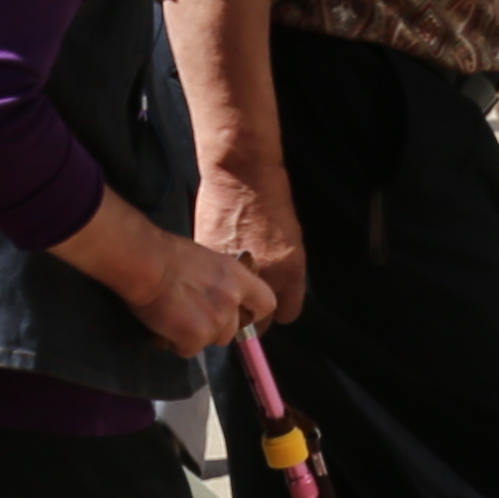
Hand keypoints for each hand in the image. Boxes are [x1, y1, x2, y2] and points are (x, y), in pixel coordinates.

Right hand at [54, 190, 274, 354]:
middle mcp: (232, 301)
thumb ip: (222, 281)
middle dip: (217, 328)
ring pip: (214, 341)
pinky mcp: (196, 337)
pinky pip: (189, 350)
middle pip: (235, 330)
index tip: (241, 314)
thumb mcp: (208, 260)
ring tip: (177, 318)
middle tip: (193, 315)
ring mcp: (216, 321)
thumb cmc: (167, 254)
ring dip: (197, 336)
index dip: (254, 313)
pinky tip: (165, 326)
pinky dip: (177, 343)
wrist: (145, 261)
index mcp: (237, 277)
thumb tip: (219, 293)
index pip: (266, 303)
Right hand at [193, 155, 305, 324]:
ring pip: (230, 310)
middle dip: (248, 314)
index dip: (273, 311)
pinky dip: (208, 286)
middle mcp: (265, 278)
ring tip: (221, 286)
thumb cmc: (269, 203)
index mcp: (290, 273)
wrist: (241, 176)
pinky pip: (210, 289)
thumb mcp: (290, 244)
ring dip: (225, 304)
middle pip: (256, 321)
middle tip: (239, 300)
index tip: (264, 306)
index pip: (285, 315)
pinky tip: (208, 272)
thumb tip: (270, 298)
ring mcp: (235, 272)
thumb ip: (282, 276)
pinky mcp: (210, 263)